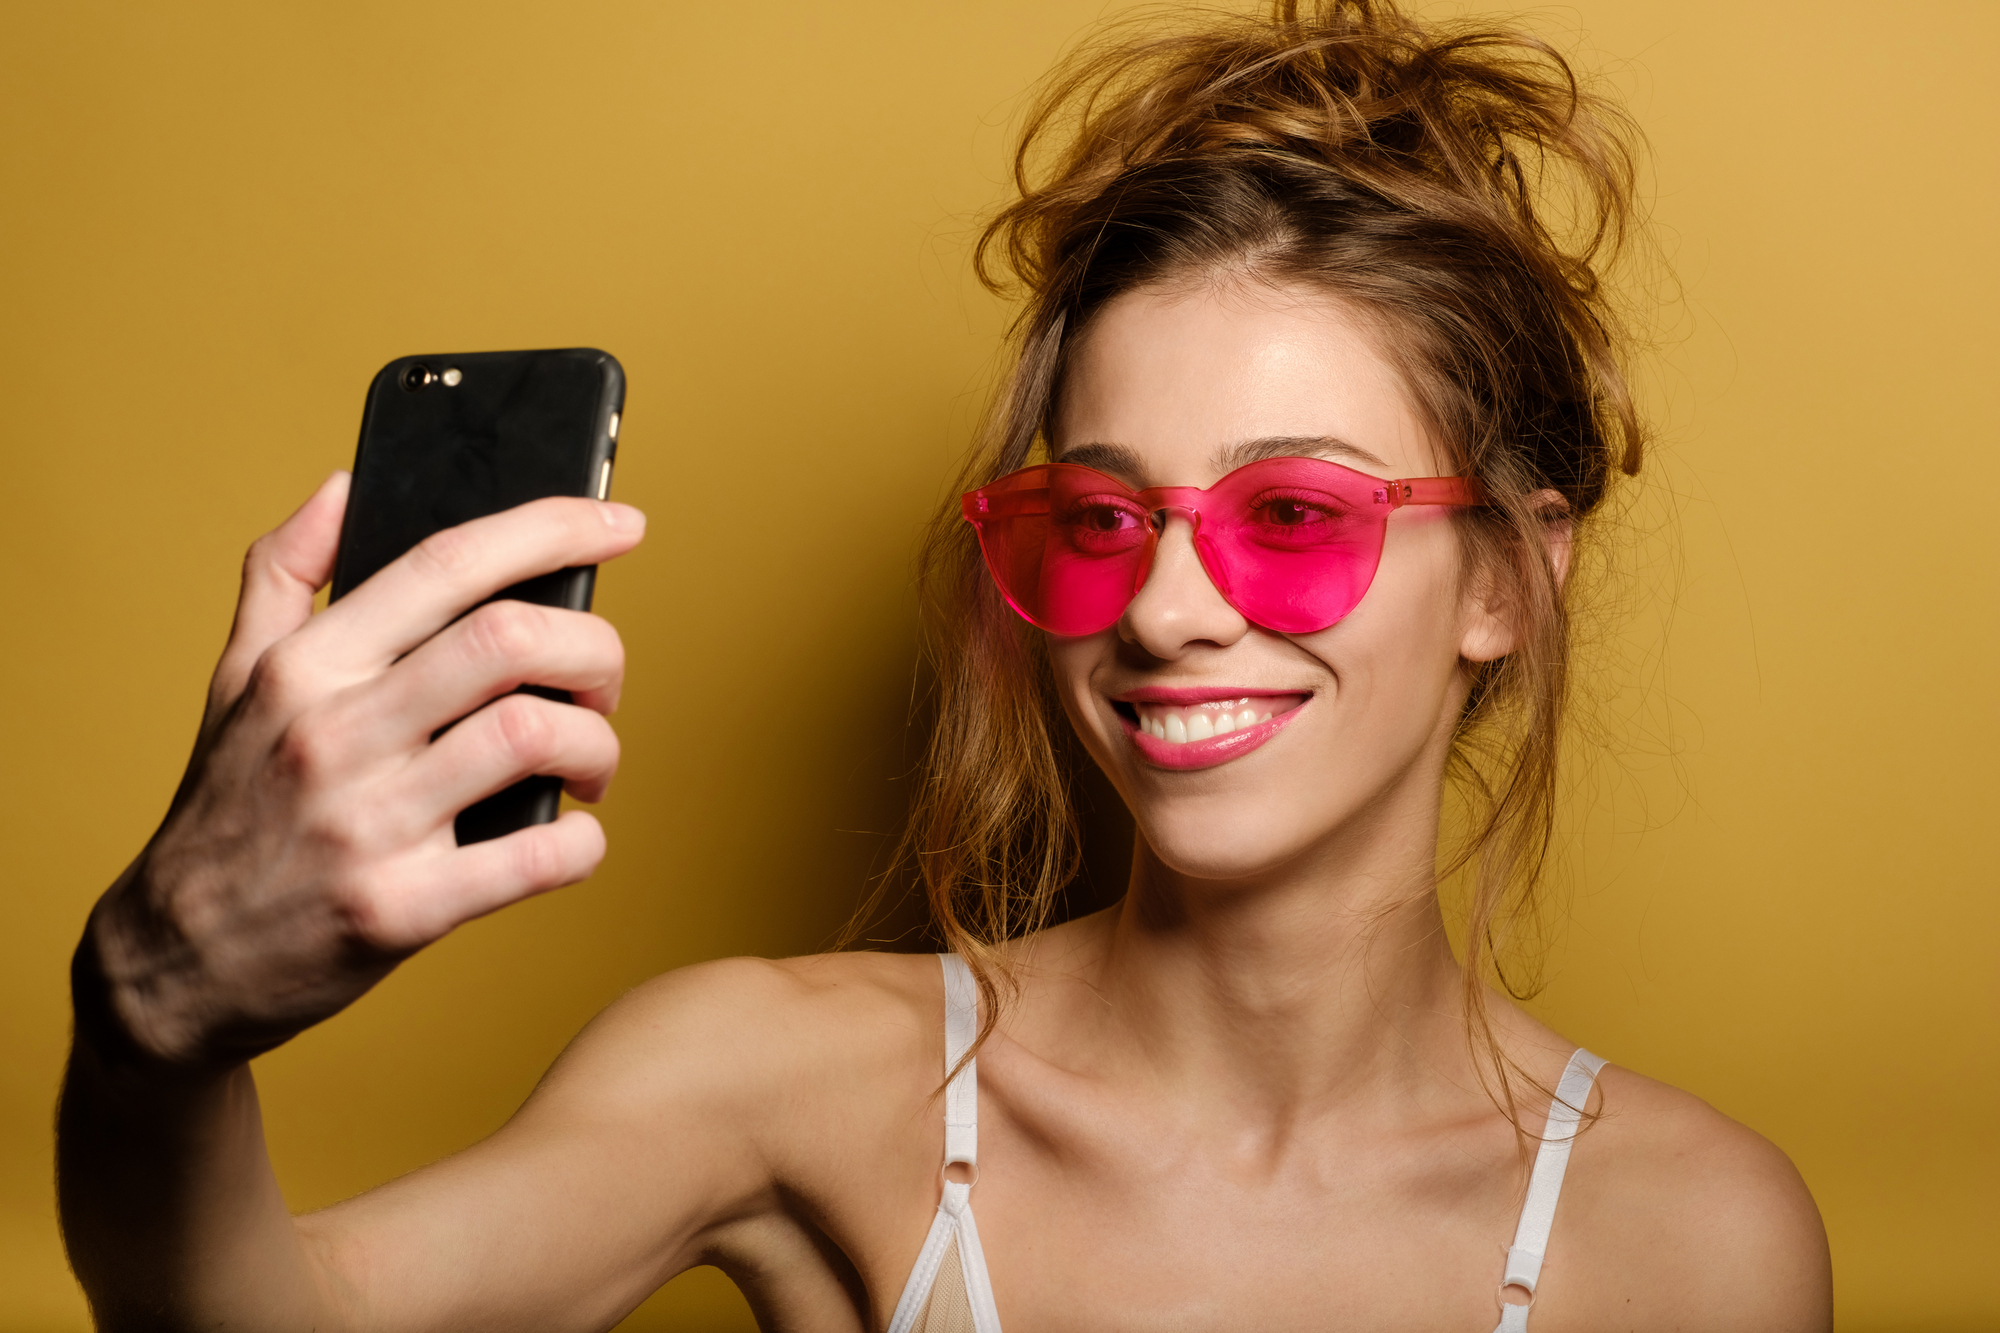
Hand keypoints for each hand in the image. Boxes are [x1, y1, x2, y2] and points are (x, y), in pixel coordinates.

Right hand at [79, 472, 645, 1066]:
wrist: (172, 964)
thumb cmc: (226, 810)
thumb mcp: (234, 681)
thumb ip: (284, 574)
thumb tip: (344, 485)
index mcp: (307, 667)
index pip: (446, 562)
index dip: (550, 530)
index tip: (621, 525)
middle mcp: (335, 733)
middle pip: (509, 642)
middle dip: (595, 650)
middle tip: (603, 684)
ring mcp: (367, 824)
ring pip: (532, 739)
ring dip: (596, 745)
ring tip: (589, 763)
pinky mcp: (399, 911)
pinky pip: (534, 859)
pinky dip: (582, 843)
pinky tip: (573, 837)